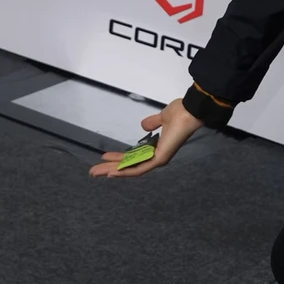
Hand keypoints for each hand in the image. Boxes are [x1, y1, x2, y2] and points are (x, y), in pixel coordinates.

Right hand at [88, 97, 203, 178]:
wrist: (190, 111)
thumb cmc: (180, 113)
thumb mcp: (162, 117)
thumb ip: (153, 122)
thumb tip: (143, 125)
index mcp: (156, 148)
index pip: (133, 157)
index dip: (118, 159)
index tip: (103, 158)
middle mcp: (155, 157)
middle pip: (128, 166)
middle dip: (109, 168)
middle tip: (93, 172)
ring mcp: (157, 160)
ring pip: (130, 169)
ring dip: (112, 171)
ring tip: (95, 173)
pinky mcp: (159, 160)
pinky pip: (139, 169)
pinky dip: (125, 171)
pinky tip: (112, 173)